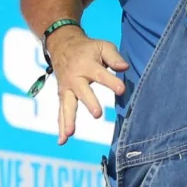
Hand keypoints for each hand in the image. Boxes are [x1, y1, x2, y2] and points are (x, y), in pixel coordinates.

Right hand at [47, 27, 127, 145]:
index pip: (100, 74)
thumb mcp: (102, 46)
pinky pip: (61, 112)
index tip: (121, 89)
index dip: (111, 81)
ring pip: (68, 105)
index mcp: (87, 65)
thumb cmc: (88, 48)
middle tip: (97, 114)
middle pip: (82, 91)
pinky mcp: (63, 96)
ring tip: (70, 134)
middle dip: (89, 102)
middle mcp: (75, 78)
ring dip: (68, 120)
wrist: (62, 45)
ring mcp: (67, 88)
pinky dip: (60, 126)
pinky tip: (62, 141)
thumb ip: (114, 57)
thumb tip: (125, 67)